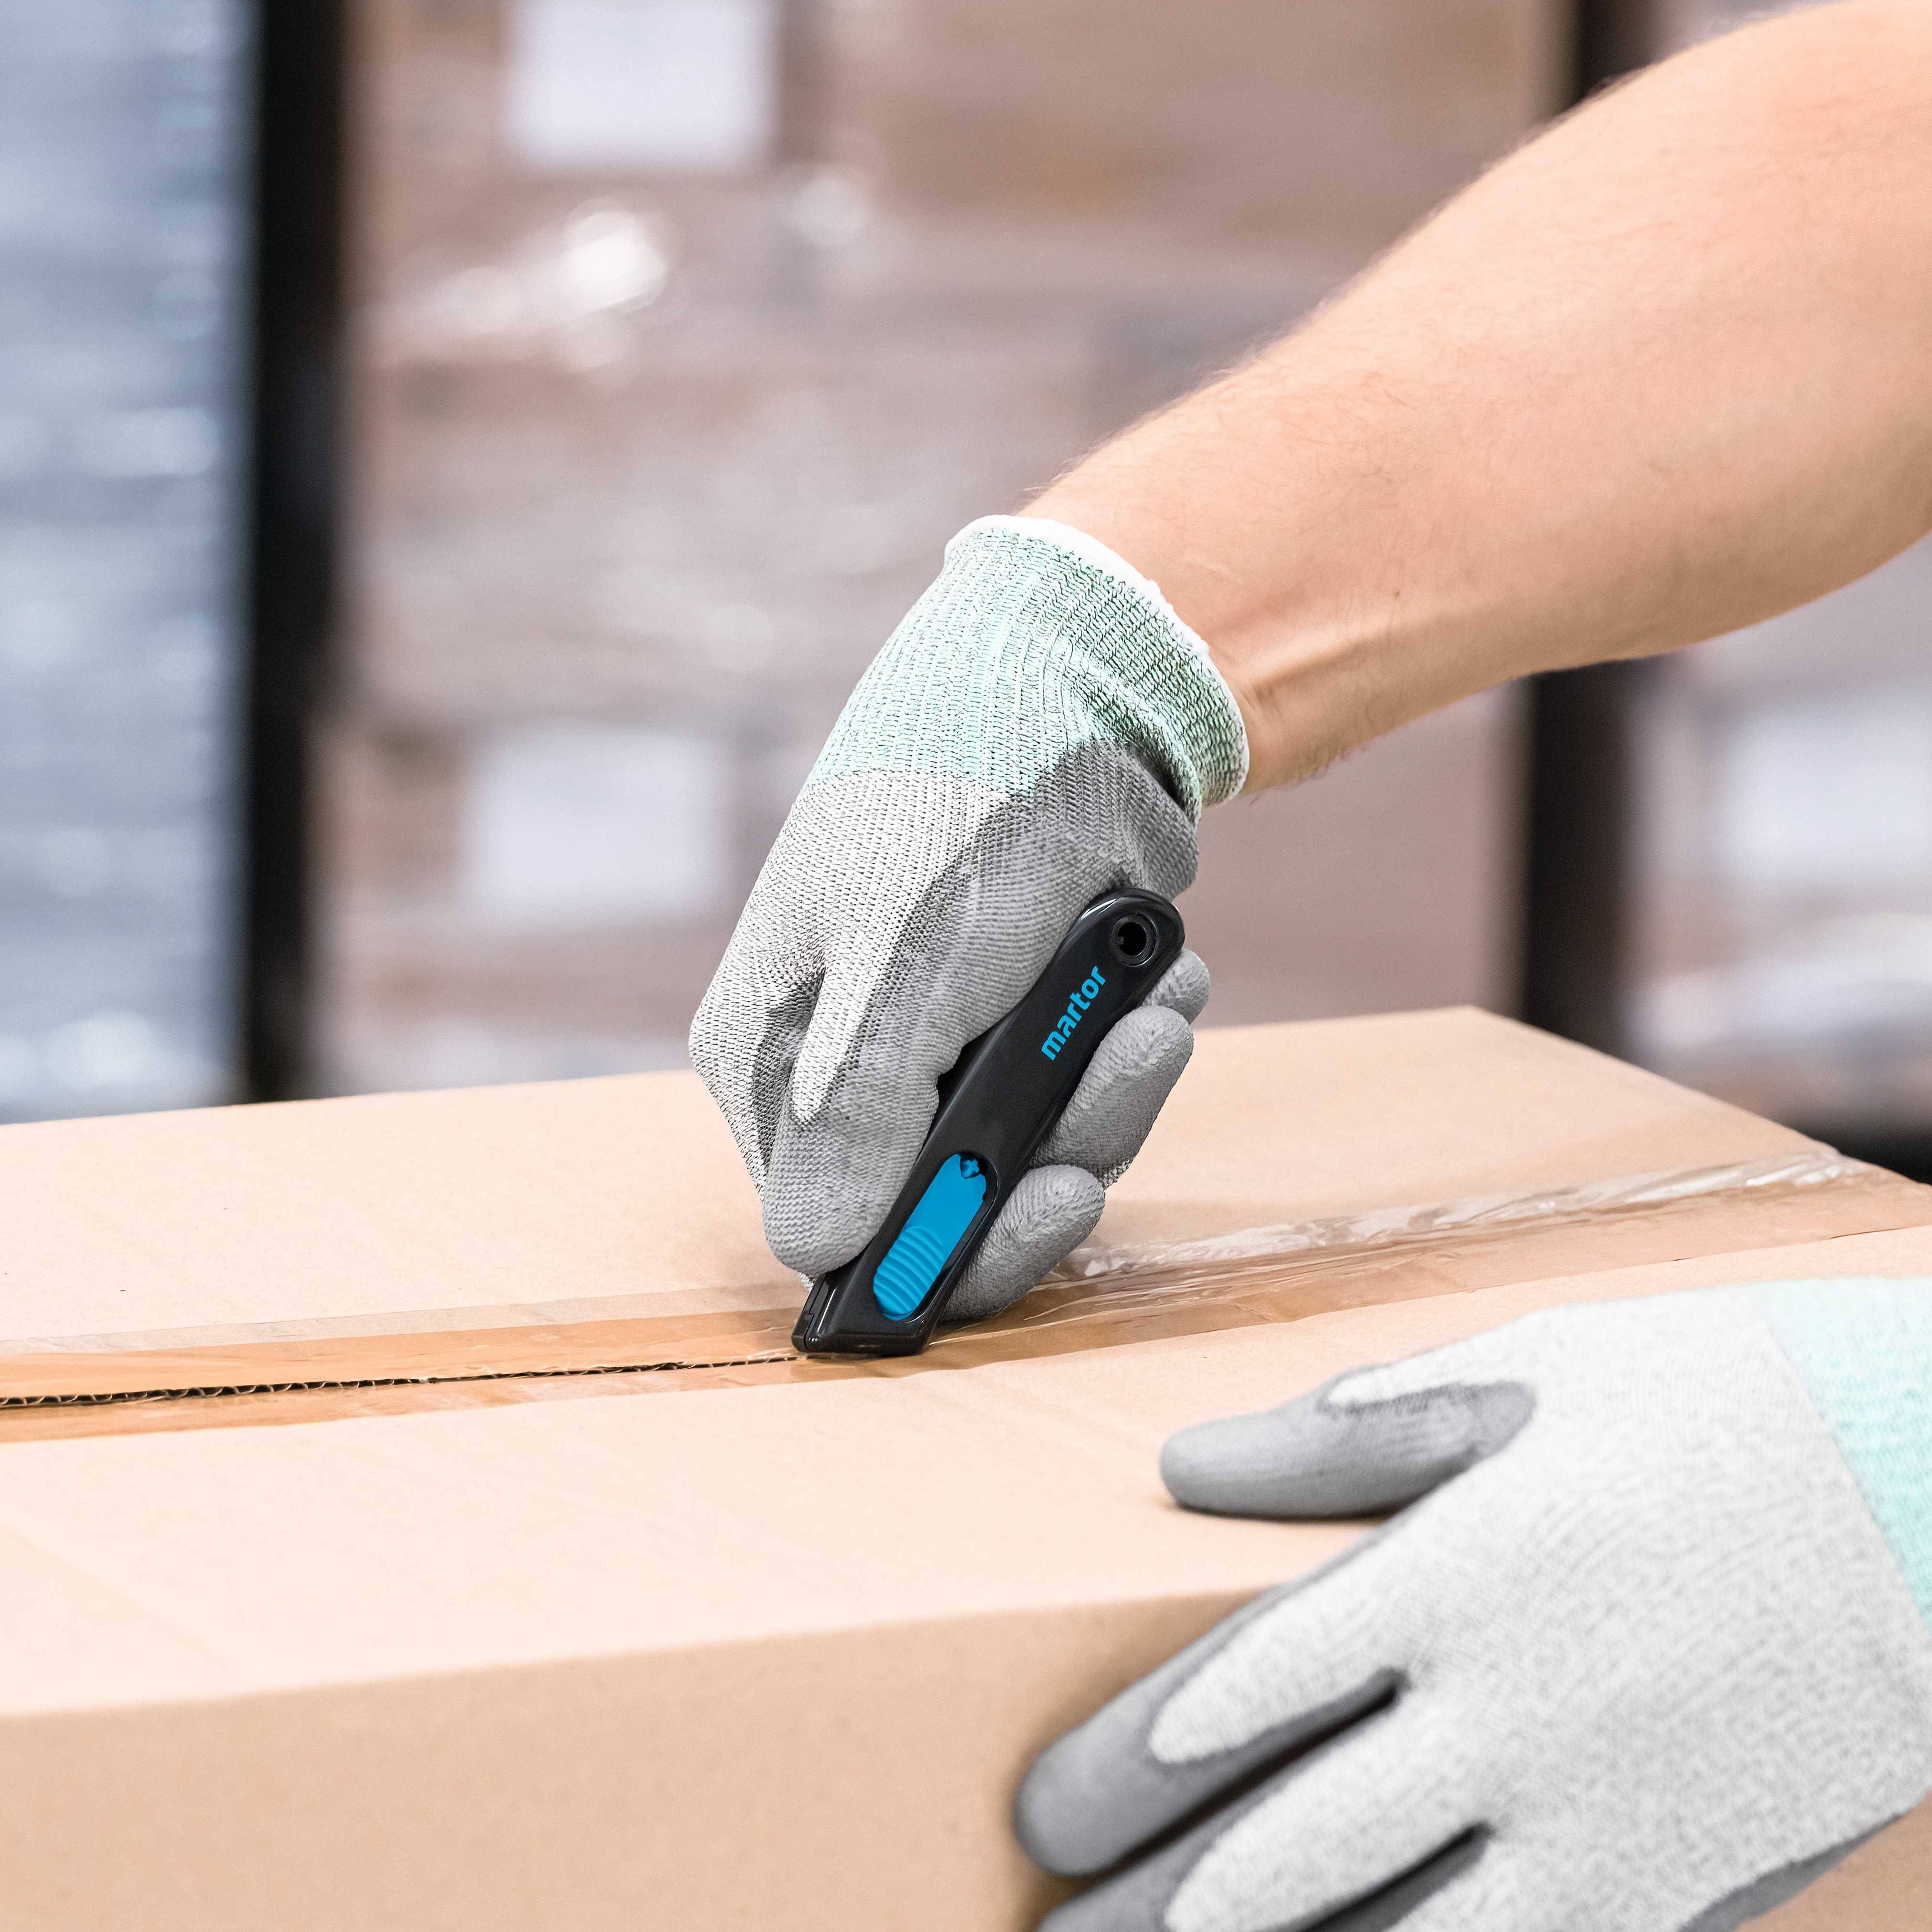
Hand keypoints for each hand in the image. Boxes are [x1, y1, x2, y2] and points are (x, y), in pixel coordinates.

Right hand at [689, 517, 1242, 1315]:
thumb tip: (812, 1250)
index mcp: (768, 1055)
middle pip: (943, 1204)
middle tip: (1136, 1064)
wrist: (1073, 681)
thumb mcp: (905, 961)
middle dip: (1056, 1149)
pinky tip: (1163, 985)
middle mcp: (835, 1070)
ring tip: (1160, 1003)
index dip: (942, 1238)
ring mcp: (926, 1052)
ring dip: (1111, 1092)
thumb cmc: (961, 798)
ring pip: (1025, 1156)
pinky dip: (1125, 1052)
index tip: (1048, 1193)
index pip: (833, 1221)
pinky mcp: (1006, 1032)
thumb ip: (858, 1111)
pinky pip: (1072, 1099)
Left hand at [1013, 1239, 1931, 1931]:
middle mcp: (1517, 1722)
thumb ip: (1348, 1435)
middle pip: (1281, 1860)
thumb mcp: (1534, 1372)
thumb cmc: (1740, 1406)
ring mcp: (1607, 1828)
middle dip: (1148, 1930)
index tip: (1042, 1825)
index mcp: (1458, 1579)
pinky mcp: (1687, 1893)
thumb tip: (1184, 1471)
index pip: (1231, 1705)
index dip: (1117, 1777)